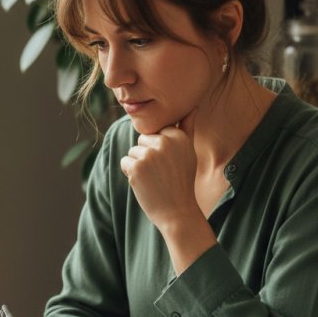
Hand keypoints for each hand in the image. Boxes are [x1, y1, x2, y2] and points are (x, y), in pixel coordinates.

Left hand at [120, 109, 199, 233]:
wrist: (177, 211)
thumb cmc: (182, 181)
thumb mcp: (189, 152)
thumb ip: (186, 127)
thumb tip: (191, 105)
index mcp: (178, 136)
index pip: (156, 132)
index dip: (159, 150)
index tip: (170, 165)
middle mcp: (165, 141)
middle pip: (143, 139)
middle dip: (147, 155)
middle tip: (162, 173)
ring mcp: (150, 154)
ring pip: (133, 151)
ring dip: (139, 165)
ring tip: (155, 179)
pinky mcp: (136, 166)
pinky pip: (125, 162)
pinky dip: (130, 173)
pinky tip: (145, 184)